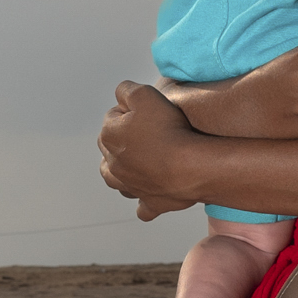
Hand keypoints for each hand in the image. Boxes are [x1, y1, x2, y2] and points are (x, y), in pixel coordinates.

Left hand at [98, 81, 209, 208]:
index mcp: (109, 136)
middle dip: (123, 138)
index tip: (147, 110)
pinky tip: (149, 196)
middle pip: (111, 147)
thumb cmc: (168, 129)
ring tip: (135, 163)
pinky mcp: (150, 203)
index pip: (112, 117)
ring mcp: (131, 187)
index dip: (129, 110)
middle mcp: (113, 164)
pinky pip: (143, 208)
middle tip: (146, 131)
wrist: (188, 166)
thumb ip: (126, 90)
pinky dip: (144, 202)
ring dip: (122, 171)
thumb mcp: (144, 94)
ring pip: (116, 180)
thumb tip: (120, 93)